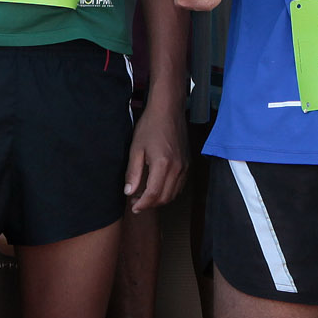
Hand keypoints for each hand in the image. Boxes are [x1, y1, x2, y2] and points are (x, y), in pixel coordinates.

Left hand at [124, 93, 186, 213]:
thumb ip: (132, 172)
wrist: (168, 111)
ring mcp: (184, 167)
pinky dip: (168, 192)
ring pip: (173, 194)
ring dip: (159, 200)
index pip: (153, 194)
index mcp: (163, 164)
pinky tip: (157, 187)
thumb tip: (129, 192)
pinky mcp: (187, 164)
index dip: (142, 204)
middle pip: (164, 197)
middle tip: (136, 202)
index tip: (134, 207)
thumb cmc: (150, 126)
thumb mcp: (136, 149)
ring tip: (145, 197)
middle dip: (150, 204)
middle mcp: (177, 168)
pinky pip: (179, 186)